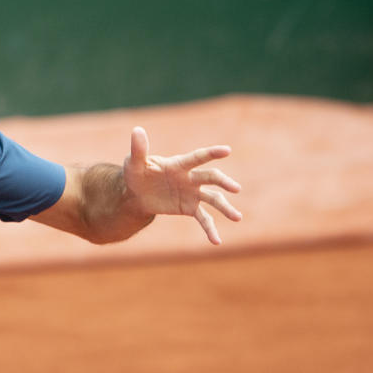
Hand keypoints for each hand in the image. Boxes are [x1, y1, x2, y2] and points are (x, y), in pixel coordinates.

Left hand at [123, 126, 241, 243]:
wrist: (136, 194)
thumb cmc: (136, 174)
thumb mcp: (134, 163)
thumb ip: (138, 149)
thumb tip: (137, 130)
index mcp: (179, 164)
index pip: (197, 157)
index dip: (211, 153)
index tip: (227, 150)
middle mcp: (190, 178)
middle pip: (211, 178)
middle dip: (223, 182)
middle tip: (235, 189)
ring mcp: (192, 193)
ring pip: (214, 199)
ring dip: (226, 208)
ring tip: (237, 218)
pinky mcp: (190, 208)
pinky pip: (204, 219)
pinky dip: (210, 229)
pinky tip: (216, 242)